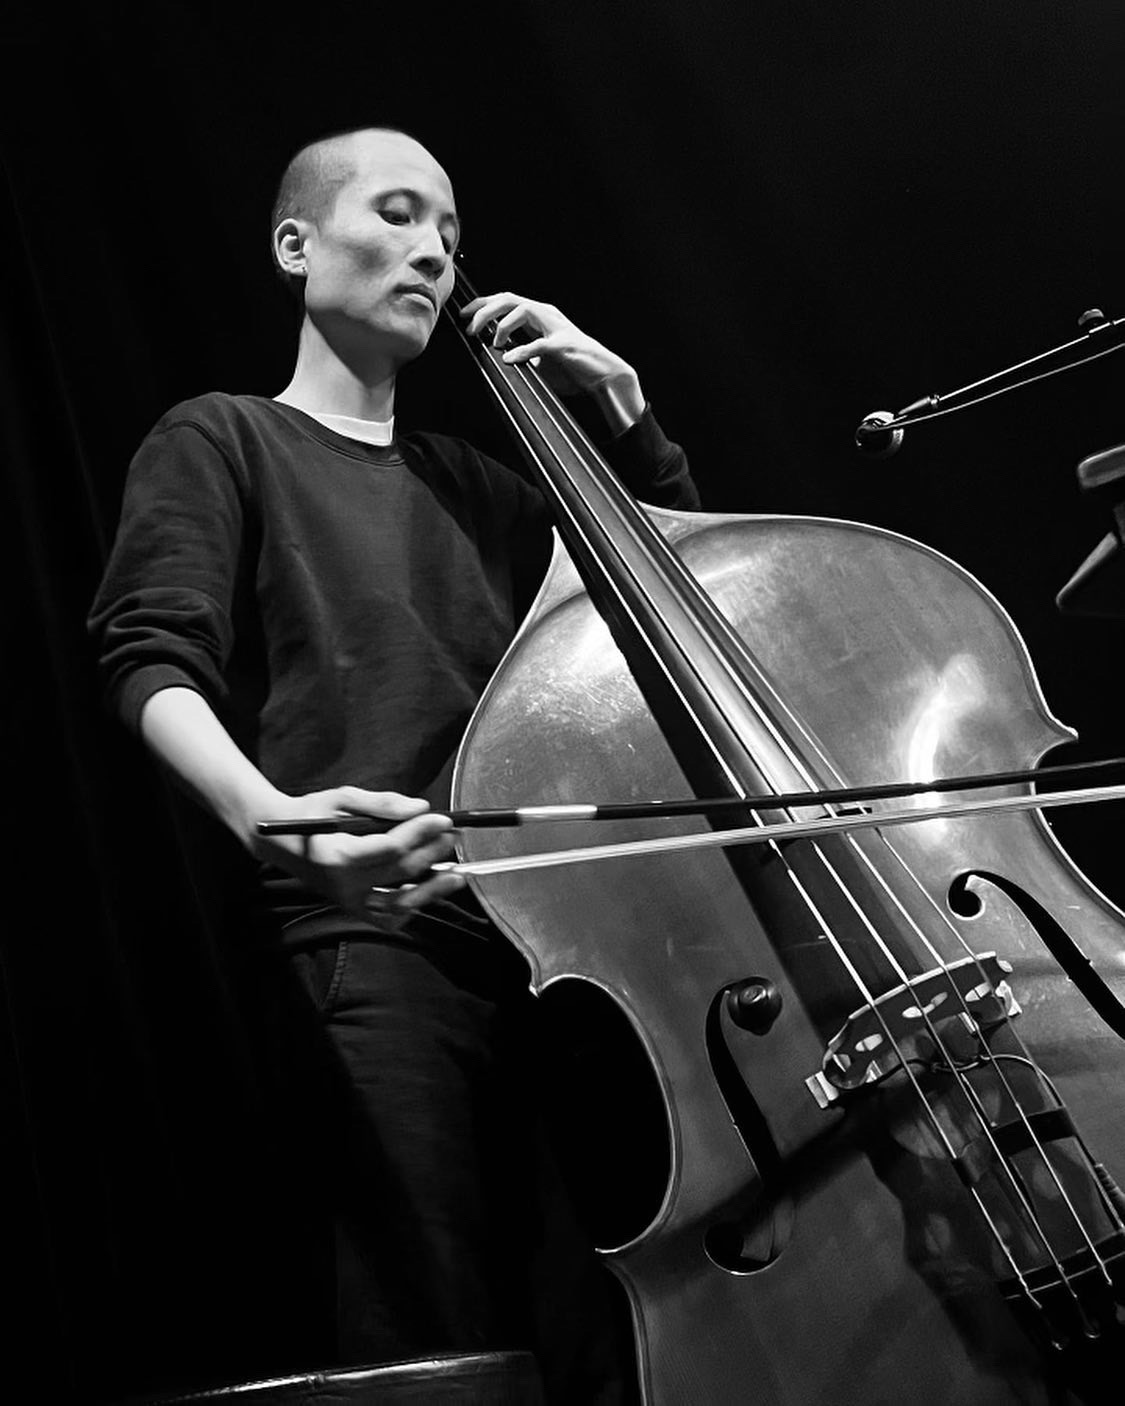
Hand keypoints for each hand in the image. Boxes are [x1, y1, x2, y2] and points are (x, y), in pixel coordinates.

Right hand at [249, 787, 463, 922]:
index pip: (391, 847)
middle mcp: (343, 884)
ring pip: (399, 902)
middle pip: (400, 872)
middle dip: (432, 852)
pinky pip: (386, 918)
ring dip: (431, 889)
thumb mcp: (341, 798)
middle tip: (452, 835)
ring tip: (455, 874)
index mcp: (337, 855)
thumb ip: (381, 803)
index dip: (420, 833)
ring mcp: (347, 900)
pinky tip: (427, 894)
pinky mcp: (351, 908)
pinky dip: (409, 910)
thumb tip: (420, 807)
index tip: (442, 819)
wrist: (277, 841)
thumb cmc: (310, 815)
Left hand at [461, 291, 644, 428]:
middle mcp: (547, 315)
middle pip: (509, 299)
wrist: (604, 375)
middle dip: (485, 310)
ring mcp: (556, 328)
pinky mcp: (564, 344)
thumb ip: (522, 354)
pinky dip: (522, 350)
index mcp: (540, 317)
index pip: (506, 302)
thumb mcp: (540, 360)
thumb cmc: (574, 367)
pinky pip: (539, 344)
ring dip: (502, 325)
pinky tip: (508, 358)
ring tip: (492, 342)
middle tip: (470, 326)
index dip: (482, 305)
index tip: (464, 316)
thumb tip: (500, 358)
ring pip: (523, 310)